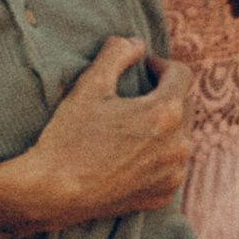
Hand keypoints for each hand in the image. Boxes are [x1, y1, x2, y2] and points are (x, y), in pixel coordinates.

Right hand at [14, 36, 193, 220]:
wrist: (53, 192)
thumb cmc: (70, 136)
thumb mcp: (90, 85)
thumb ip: (117, 54)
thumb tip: (137, 43)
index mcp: (166, 112)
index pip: (182, 75)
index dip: (162, 66)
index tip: (146, 68)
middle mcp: (178, 145)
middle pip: (185, 106)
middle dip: (167, 95)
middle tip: (139, 94)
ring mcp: (172, 174)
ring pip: (180, 138)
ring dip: (166, 127)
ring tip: (136, 125)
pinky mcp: (162, 196)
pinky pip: (170, 167)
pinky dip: (159, 157)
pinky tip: (133, 155)